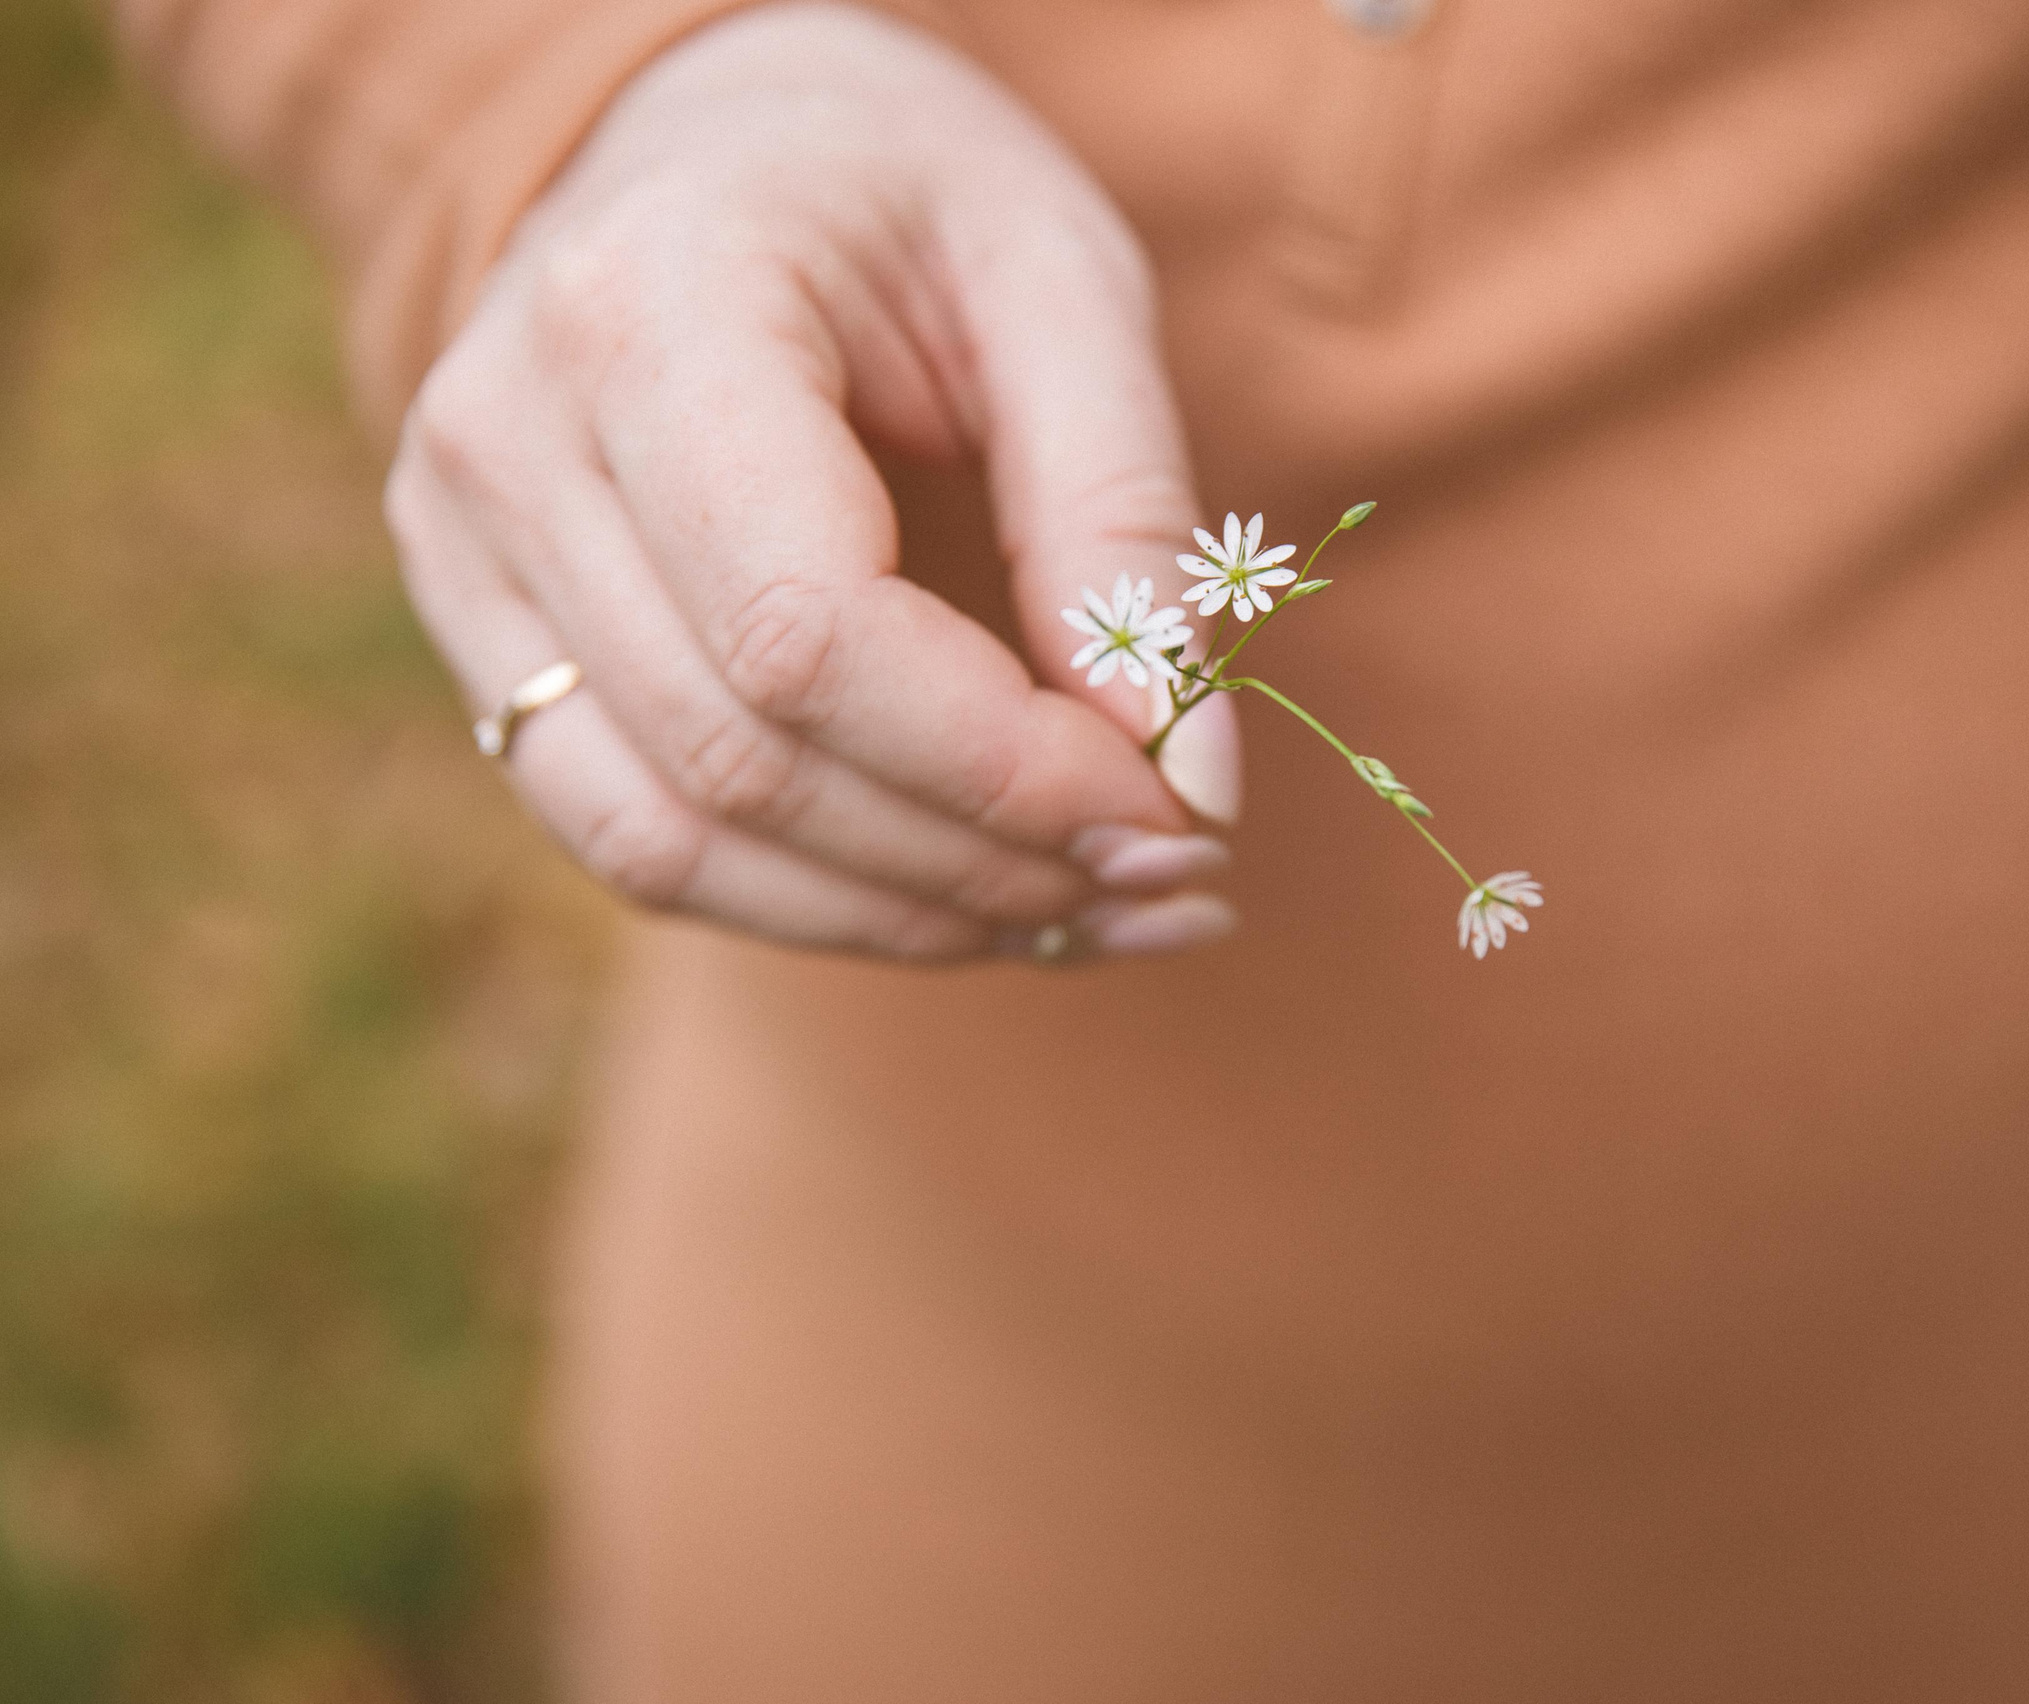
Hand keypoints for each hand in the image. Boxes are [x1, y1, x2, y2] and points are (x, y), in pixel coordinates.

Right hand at [384, 1, 1242, 960]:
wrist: (720, 141)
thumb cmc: (909, 193)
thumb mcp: (1065, 286)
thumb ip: (1124, 523)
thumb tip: (1190, 786)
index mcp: (647, 309)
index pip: (803, 630)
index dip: (997, 766)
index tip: (1170, 813)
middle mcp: (506, 440)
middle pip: (745, 758)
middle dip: (986, 861)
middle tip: (1173, 882)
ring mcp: (462, 550)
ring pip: (676, 840)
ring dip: (910, 915)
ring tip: (1097, 910)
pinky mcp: (481, 634)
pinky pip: (636, 837)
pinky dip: (819, 899)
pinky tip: (971, 893)